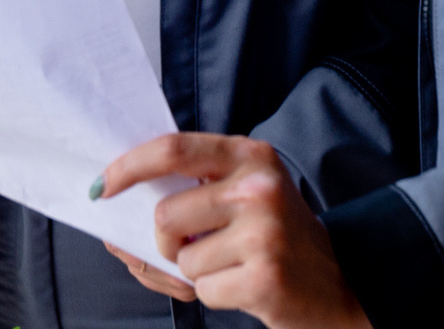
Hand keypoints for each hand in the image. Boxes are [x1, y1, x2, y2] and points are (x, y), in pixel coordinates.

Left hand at [98, 134, 372, 328]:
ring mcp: (264, 232)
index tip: (103, 185)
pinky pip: (203, 290)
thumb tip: (118, 194)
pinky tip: (246, 284)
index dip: (128, 166)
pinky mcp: (264, 276)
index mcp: (250, 155)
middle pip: (166, 213)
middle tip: (196, 245)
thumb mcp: (249, 190)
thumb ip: (199, 182)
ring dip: (198, 271)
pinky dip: (216, 293)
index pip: (173, 149)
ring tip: (235, 264)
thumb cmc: (279, 235)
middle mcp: (258, 186)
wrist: (340, 283)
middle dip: (167, 240)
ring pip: (183, 258)